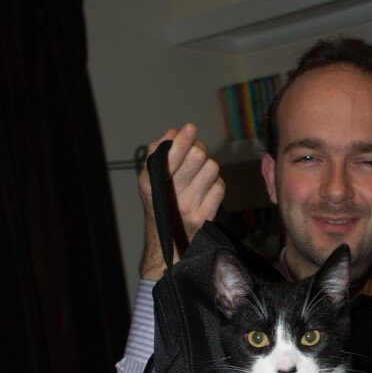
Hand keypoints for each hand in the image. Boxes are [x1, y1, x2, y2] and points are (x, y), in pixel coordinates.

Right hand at [138, 123, 224, 279]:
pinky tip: (206, 190)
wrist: (167, 244)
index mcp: (151, 183)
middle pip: (197, 155)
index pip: (170, 155)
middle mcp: (169, 196)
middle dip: (199, 149)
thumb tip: (174, 132)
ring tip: (200, 176)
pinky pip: (220, 186)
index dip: (183, 138)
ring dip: (208, 167)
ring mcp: (188, 207)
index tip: (190, 128)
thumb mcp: (150, 180)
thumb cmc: (161, 205)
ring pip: (212, 168)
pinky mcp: (205, 217)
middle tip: (196, 154)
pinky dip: (216, 185)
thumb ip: (159, 154)